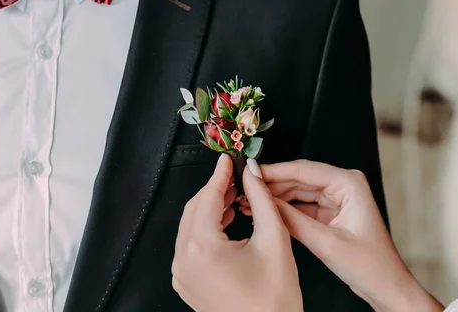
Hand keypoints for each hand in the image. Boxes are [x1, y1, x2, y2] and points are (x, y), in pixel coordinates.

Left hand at [172, 155, 302, 311]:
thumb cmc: (276, 298)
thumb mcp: (275, 241)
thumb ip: (261, 199)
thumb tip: (251, 172)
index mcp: (201, 249)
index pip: (207, 198)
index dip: (220, 175)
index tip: (228, 159)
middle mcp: (183, 261)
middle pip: (195, 210)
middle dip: (215, 191)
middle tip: (236, 178)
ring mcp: (181, 274)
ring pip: (191, 226)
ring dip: (210, 209)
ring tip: (234, 197)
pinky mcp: (185, 283)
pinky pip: (190, 246)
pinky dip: (205, 230)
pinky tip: (224, 222)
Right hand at [254, 160, 442, 311]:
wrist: (387, 288)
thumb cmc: (370, 266)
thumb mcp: (326, 243)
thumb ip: (292, 220)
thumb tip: (263, 201)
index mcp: (349, 183)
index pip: (303, 170)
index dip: (273, 171)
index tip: (250, 171)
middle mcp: (343, 185)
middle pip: (298, 177)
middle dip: (270, 184)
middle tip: (243, 188)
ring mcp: (336, 197)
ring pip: (296, 190)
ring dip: (274, 196)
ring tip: (248, 201)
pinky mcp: (330, 211)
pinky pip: (301, 204)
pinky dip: (283, 208)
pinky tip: (265, 211)